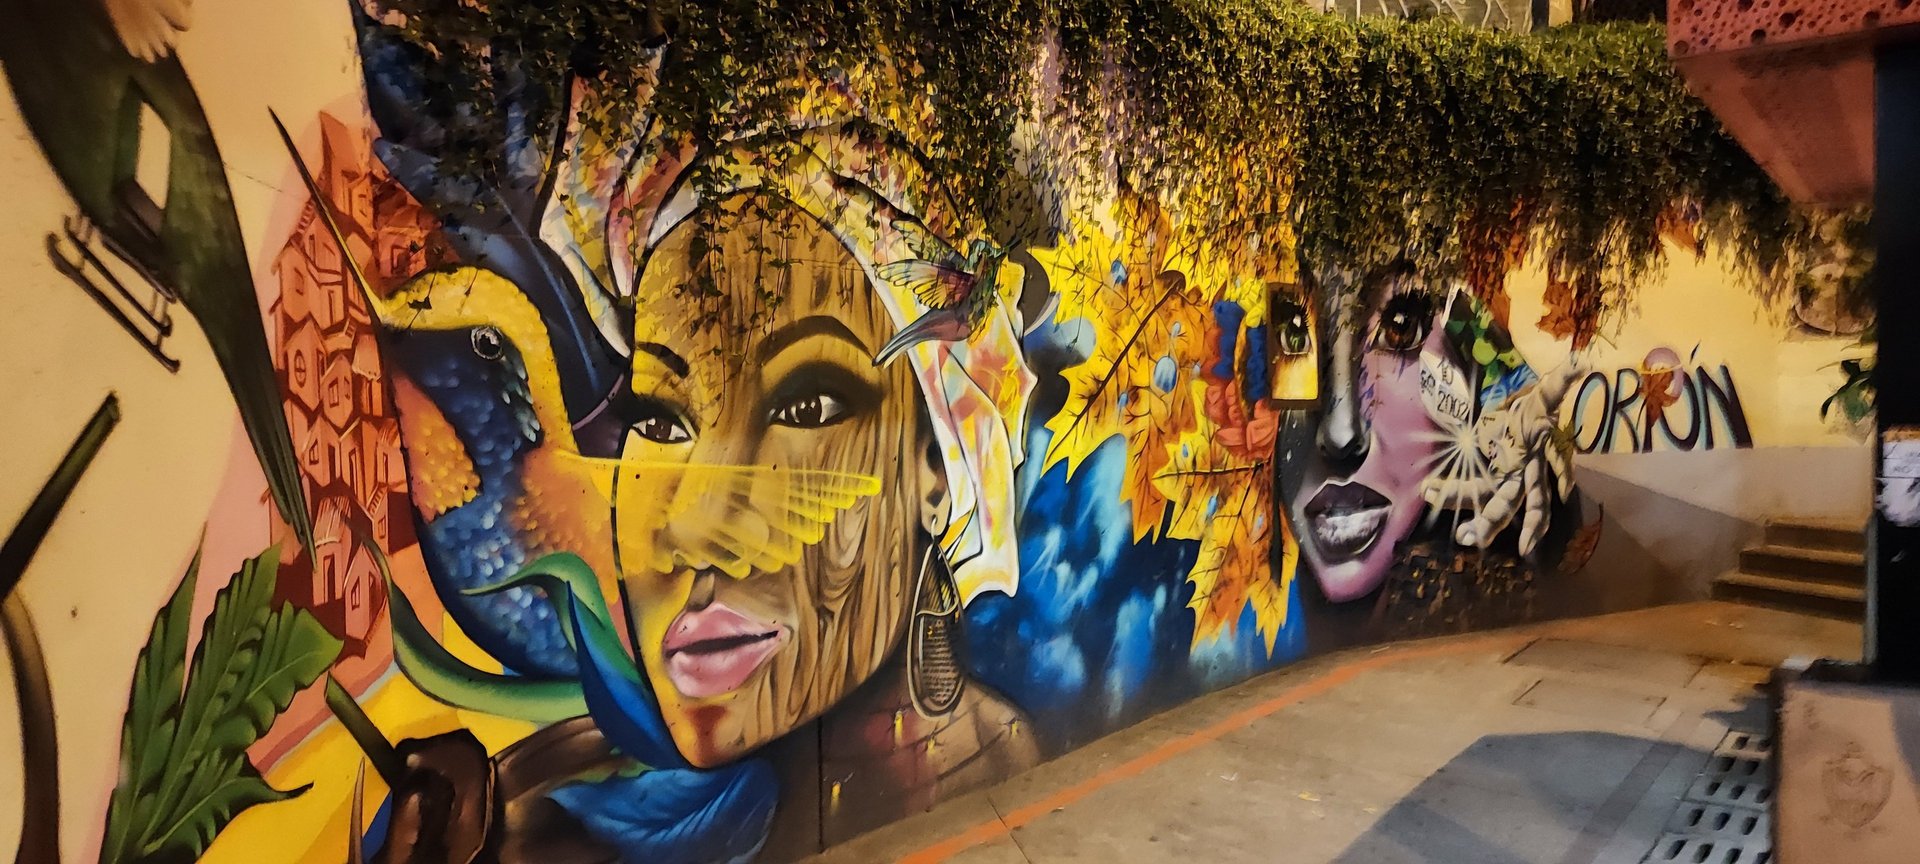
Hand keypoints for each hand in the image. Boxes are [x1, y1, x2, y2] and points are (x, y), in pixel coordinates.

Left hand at [1421, 365, 1580, 556]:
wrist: (1521, 403)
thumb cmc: (1533, 406)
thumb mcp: (1545, 393)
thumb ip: (1561, 380)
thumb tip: (1580, 361)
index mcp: (1535, 463)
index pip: (1538, 499)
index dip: (1534, 522)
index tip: (1526, 547)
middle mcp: (1516, 473)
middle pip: (1505, 504)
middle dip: (1488, 522)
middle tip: (1467, 539)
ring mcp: (1497, 473)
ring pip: (1480, 496)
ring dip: (1457, 499)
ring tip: (1433, 499)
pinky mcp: (1482, 467)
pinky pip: (1464, 482)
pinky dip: (1447, 489)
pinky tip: (1428, 491)